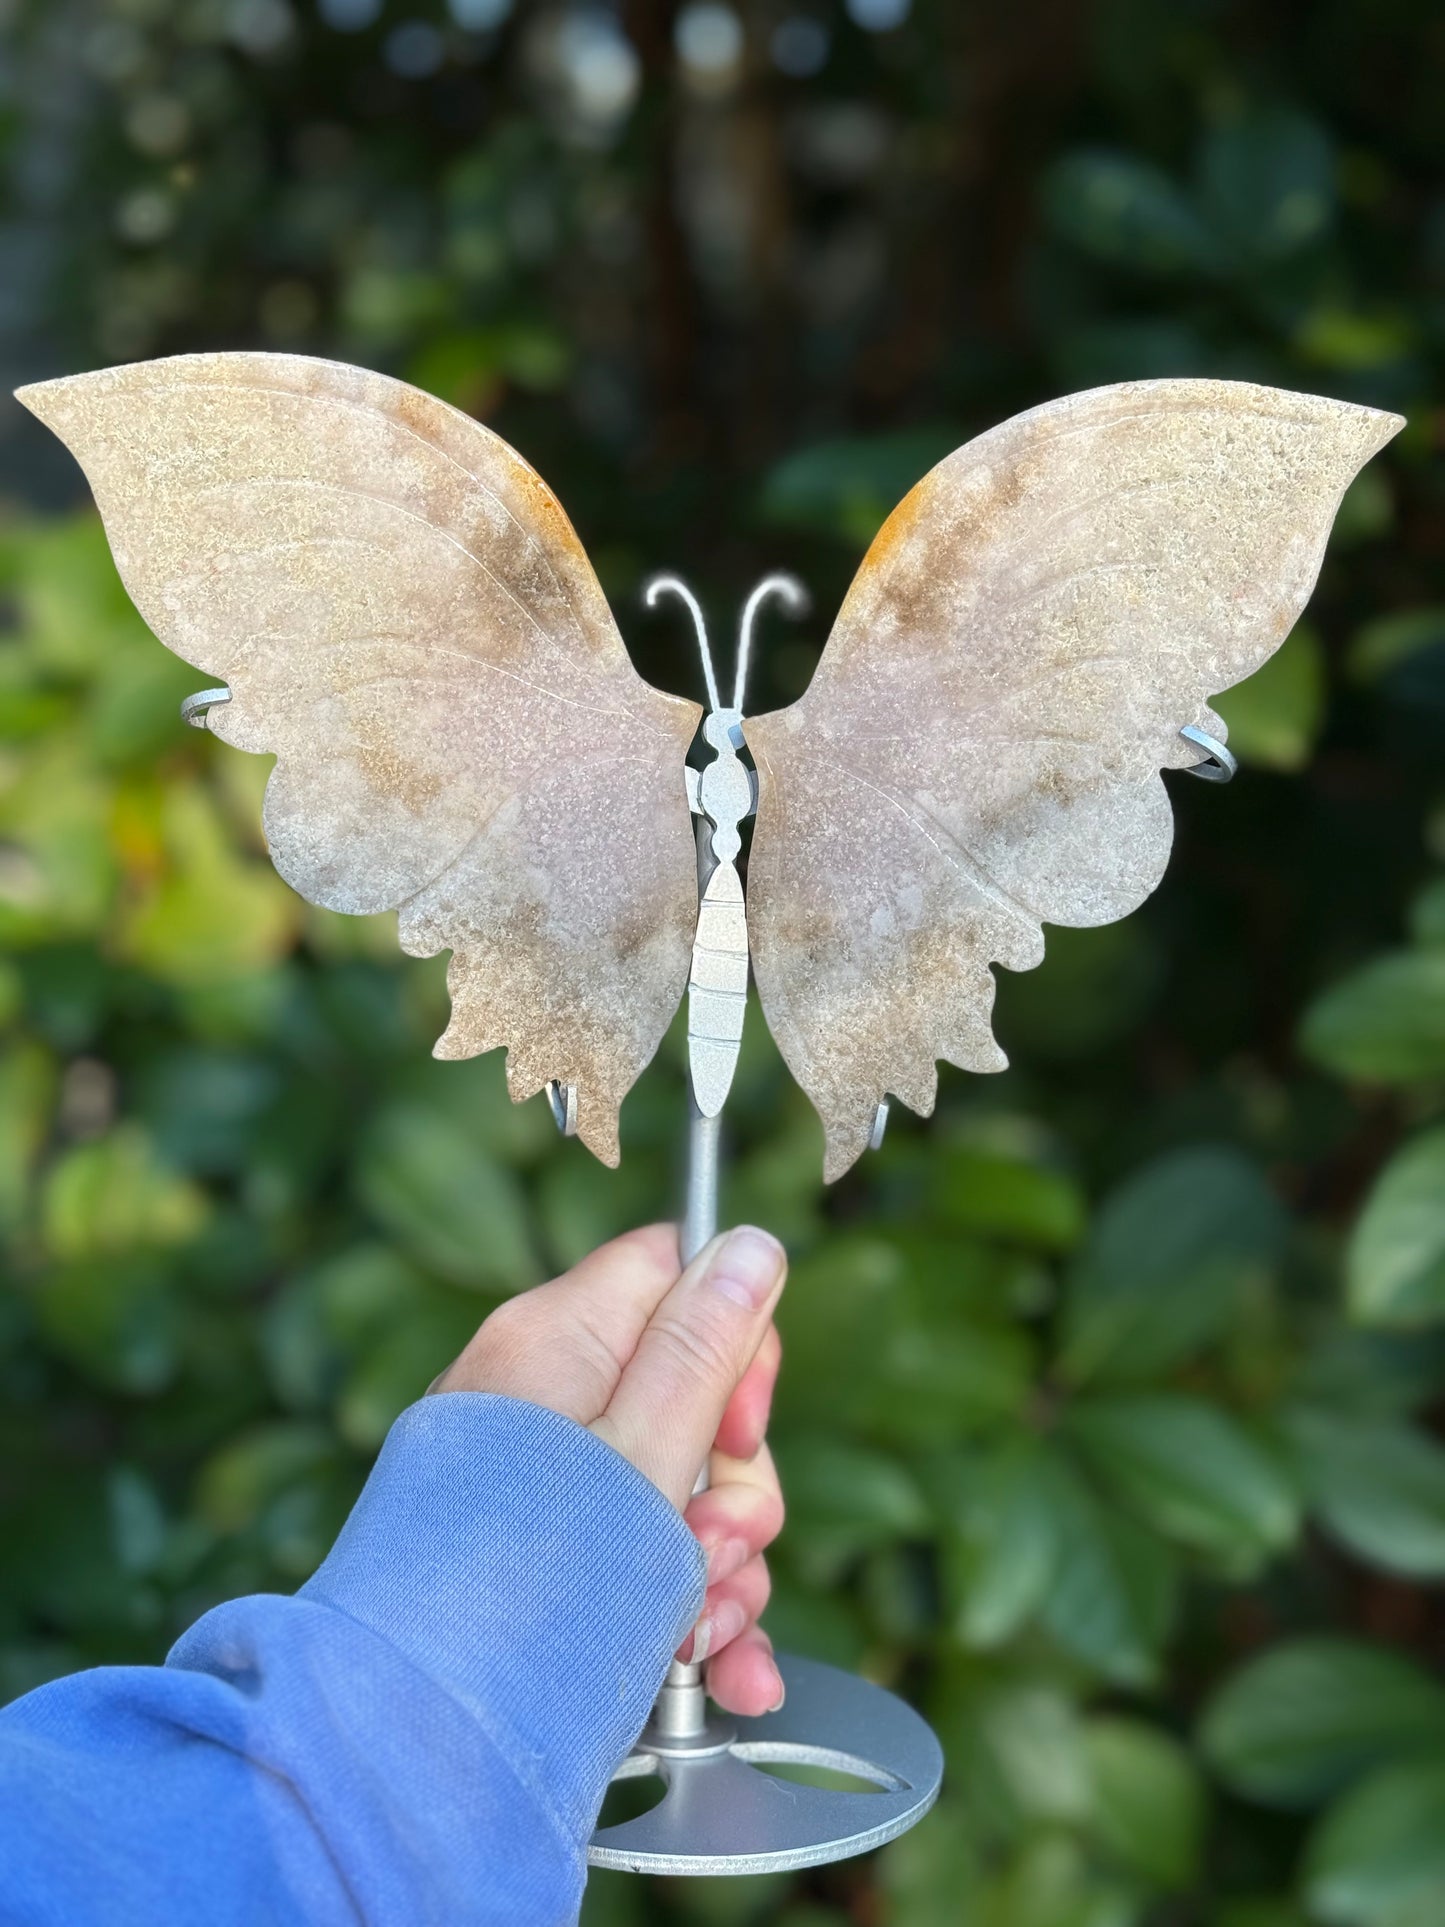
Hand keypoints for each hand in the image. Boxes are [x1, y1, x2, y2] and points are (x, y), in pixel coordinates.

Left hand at [430, 1223, 788, 1717]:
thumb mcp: (647, 1456)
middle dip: (732, 1486)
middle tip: (718, 1548)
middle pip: (687, 1392)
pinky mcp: (535, 1556)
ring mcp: (535, 1482)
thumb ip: (703, 1348)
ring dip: (720, 1564)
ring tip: (703, 1635)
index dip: (733, 1338)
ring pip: (674, 1487)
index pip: (672, 1272)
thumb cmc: (532, 1593)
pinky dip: (686, 1606)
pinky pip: (636, 1553)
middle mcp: (538, 1398)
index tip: (741, 1426)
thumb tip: (750, 1240)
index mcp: (555, 1342)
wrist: (412, 1739)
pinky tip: (721, 1669)